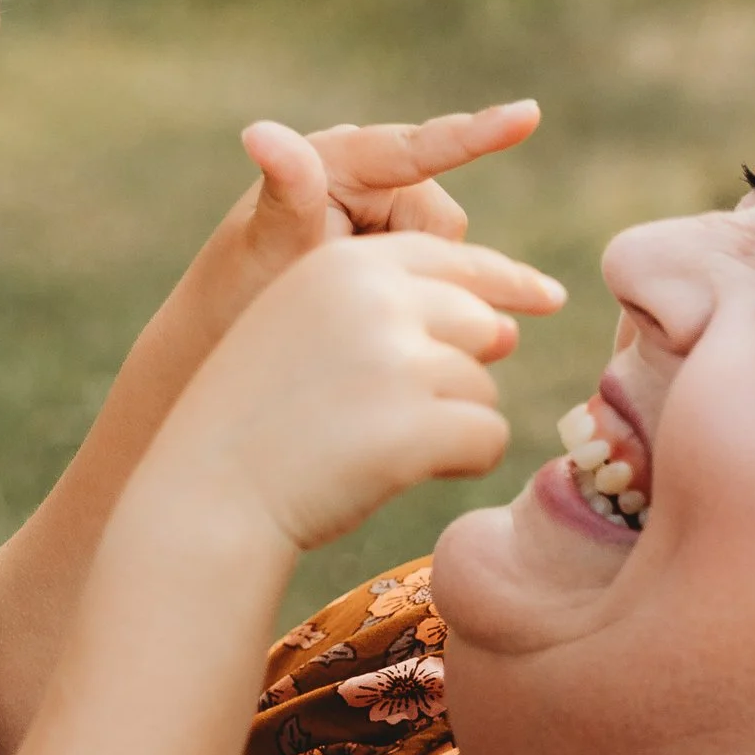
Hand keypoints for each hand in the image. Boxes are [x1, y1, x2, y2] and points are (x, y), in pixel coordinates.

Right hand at [157, 228, 526, 556]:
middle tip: (387, 415)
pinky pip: (488, 438)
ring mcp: (398, 360)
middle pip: (480, 324)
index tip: (545, 296)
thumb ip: (397, 311)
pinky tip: (399, 473)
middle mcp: (376, 298)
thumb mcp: (307, 332)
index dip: (504, 280)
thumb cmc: (257, 420)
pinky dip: (459, 463)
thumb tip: (511, 327)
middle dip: (457, 374)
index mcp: (346, 263)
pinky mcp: (418, 424)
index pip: (454, 259)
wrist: (209, 495)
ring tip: (374, 447)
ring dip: (449, 425)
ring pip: (483, 387)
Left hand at [211, 102, 555, 306]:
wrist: (239, 335)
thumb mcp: (267, 243)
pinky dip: (431, 303)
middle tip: (351, 295)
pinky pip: (447, 276)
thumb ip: (287, 191)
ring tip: (357, 307)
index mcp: (344, 156)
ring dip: (419, 291)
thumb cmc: (244, 288)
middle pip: (444, 230)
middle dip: (414, 271)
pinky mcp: (405, 244)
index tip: (528, 115)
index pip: (420, 149)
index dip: (479, 134)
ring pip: (451, 261)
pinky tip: (396, 323)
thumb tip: (257, 133)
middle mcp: (378, 175)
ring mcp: (395, 209)